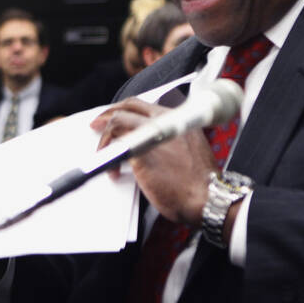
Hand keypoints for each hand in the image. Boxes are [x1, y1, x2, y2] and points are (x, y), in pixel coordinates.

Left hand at [91, 97, 217, 225]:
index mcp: (177, 119)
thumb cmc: (199, 181)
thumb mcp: (189, 148)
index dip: (125, 109)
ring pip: (117, 122)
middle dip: (107, 114)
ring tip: (103, 153)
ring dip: (105, 139)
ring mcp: (151, 133)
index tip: (113, 116)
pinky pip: (115, 146)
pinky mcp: (140, 150)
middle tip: (96, 125)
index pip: (144, 105)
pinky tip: (114, 172)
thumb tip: (147, 144)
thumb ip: (170, 138)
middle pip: (128, 107)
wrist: (207, 197)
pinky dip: (108, 158)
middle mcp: (164, 121)